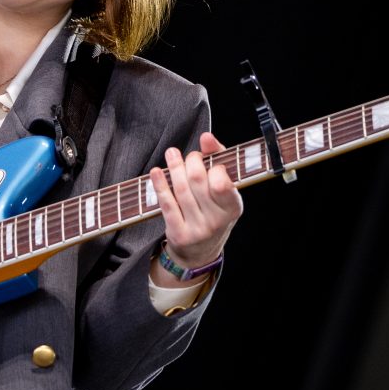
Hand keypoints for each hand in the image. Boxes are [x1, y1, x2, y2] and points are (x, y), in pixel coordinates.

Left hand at [149, 132, 243, 281]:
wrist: (200, 251)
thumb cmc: (213, 211)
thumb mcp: (224, 190)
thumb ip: (218, 160)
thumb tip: (206, 137)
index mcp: (232, 208)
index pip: (222, 182)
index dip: (212, 166)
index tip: (206, 159)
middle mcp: (216, 221)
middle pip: (198, 181)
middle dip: (191, 162)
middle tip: (188, 157)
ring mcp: (197, 229)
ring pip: (181, 190)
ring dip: (174, 167)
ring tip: (171, 153)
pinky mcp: (178, 233)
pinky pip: (167, 205)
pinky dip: (160, 185)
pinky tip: (156, 172)